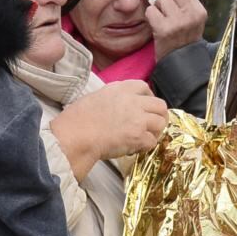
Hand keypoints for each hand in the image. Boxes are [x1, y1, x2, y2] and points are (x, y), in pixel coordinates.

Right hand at [51, 80, 167, 179]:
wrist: (76, 135)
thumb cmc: (77, 119)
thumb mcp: (96, 97)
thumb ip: (113, 98)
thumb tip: (118, 107)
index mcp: (121, 89)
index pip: (144, 87)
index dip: (148, 98)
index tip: (145, 106)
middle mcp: (133, 101)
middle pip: (160, 105)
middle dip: (159, 116)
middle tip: (152, 125)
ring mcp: (138, 119)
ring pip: (161, 123)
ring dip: (155, 131)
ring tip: (144, 138)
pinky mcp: (138, 137)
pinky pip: (152, 141)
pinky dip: (146, 146)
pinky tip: (135, 148)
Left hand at [144, 0, 206, 60]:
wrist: (182, 62)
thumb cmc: (184, 38)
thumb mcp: (192, 19)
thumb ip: (183, 1)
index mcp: (199, 10)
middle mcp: (190, 15)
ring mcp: (177, 22)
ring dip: (156, 6)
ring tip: (161, 17)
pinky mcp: (164, 29)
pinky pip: (151, 11)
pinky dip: (150, 16)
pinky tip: (156, 24)